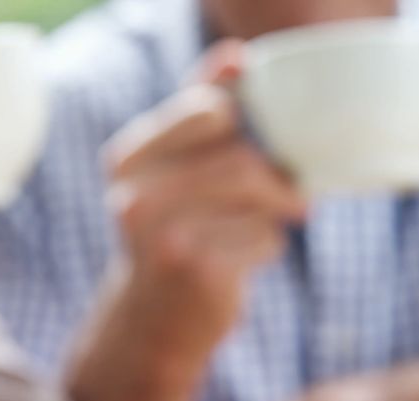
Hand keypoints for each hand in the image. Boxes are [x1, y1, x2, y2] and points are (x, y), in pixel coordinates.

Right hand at [66, 42, 305, 400]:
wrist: (151, 325)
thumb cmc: (174, 234)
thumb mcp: (173, 172)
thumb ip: (199, 113)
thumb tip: (236, 56)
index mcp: (128, 158)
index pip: (209, 110)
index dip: (248, 127)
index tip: (259, 150)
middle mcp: (136, 194)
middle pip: (242, 156)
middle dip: (276, 175)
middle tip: (290, 194)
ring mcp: (164, 236)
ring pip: (259, 193)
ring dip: (277, 210)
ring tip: (274, 223)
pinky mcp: (198, 272)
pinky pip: (264, 238)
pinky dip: (269, 246)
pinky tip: (248, 259)